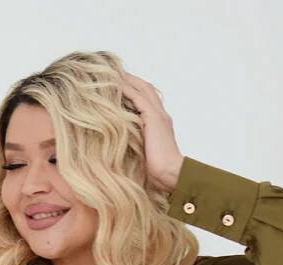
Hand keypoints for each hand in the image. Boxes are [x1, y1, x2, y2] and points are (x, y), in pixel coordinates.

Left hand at [121, 71, 183, 193]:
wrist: (171, 175)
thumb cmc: (158, 173)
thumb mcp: (144, 154)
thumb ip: (136, 144)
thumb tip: (120, 147)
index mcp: (160, 123)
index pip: (147, 99)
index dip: (134, 90)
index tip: (119, 85)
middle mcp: (161, 115)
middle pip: (146, 88)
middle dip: (130, 79)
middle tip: (113, 72)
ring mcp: (158, 115)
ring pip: (142, 89)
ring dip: (127, 80)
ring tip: (111, 73)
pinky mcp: (153, 118)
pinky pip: (138, 97)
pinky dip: (127, 89)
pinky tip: (115, 84)